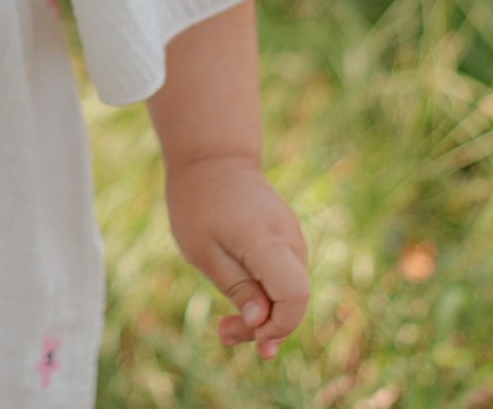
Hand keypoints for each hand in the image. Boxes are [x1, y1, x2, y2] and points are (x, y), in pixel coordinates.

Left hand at [164, 155, 309, 359]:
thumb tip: (262, 323)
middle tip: (223, 336)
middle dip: (265, 328)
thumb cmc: (198, 201)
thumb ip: (237, 287)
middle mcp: (289, 240)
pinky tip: (241, 303)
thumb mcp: (204, 250)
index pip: (294, 296)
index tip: (250, 334)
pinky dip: (267, 294)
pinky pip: (284, 276)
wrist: (212, 156)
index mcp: (267, 241)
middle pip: (294, 300)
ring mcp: (291, 237)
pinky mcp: (285, 237)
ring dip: (264, 314)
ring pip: (290, 291)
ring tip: (224, 327)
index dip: (279, 325)